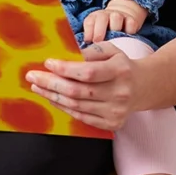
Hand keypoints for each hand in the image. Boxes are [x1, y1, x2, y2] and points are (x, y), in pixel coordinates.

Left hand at [26, 41, 143, 131]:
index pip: (88, 72)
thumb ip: (88, 52)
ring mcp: (116, 111)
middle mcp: (120, 93)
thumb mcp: (110, 50)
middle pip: (78, 91)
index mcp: (120, 70)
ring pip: (76, 105)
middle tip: (32, 76)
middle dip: (51, 83)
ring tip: (37, 86)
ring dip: (52, 95)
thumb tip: (62, 56)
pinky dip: (63, 107)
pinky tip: (51, 97)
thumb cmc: (120, 65)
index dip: (65, 69)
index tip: (47, 62)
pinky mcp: (111, 124)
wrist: (144, 86)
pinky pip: (81, 116)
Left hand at [82, 0, 146, 42]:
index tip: (88, 42)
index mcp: (95, 18)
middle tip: (99, 42)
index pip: (89, 22)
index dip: (88, 32)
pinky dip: (129, 31)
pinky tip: (127, 39)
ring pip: (116, 18)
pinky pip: (131, 24)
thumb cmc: (106, 30)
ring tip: (115, 41)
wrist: (123, 16)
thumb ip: (90, 41)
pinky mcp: (132, 20)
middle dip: (99, 30)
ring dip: (115, 29)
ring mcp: (120, 16)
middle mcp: (106, 15)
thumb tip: (84, 54)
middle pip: (102, 18)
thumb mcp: (96, 32)